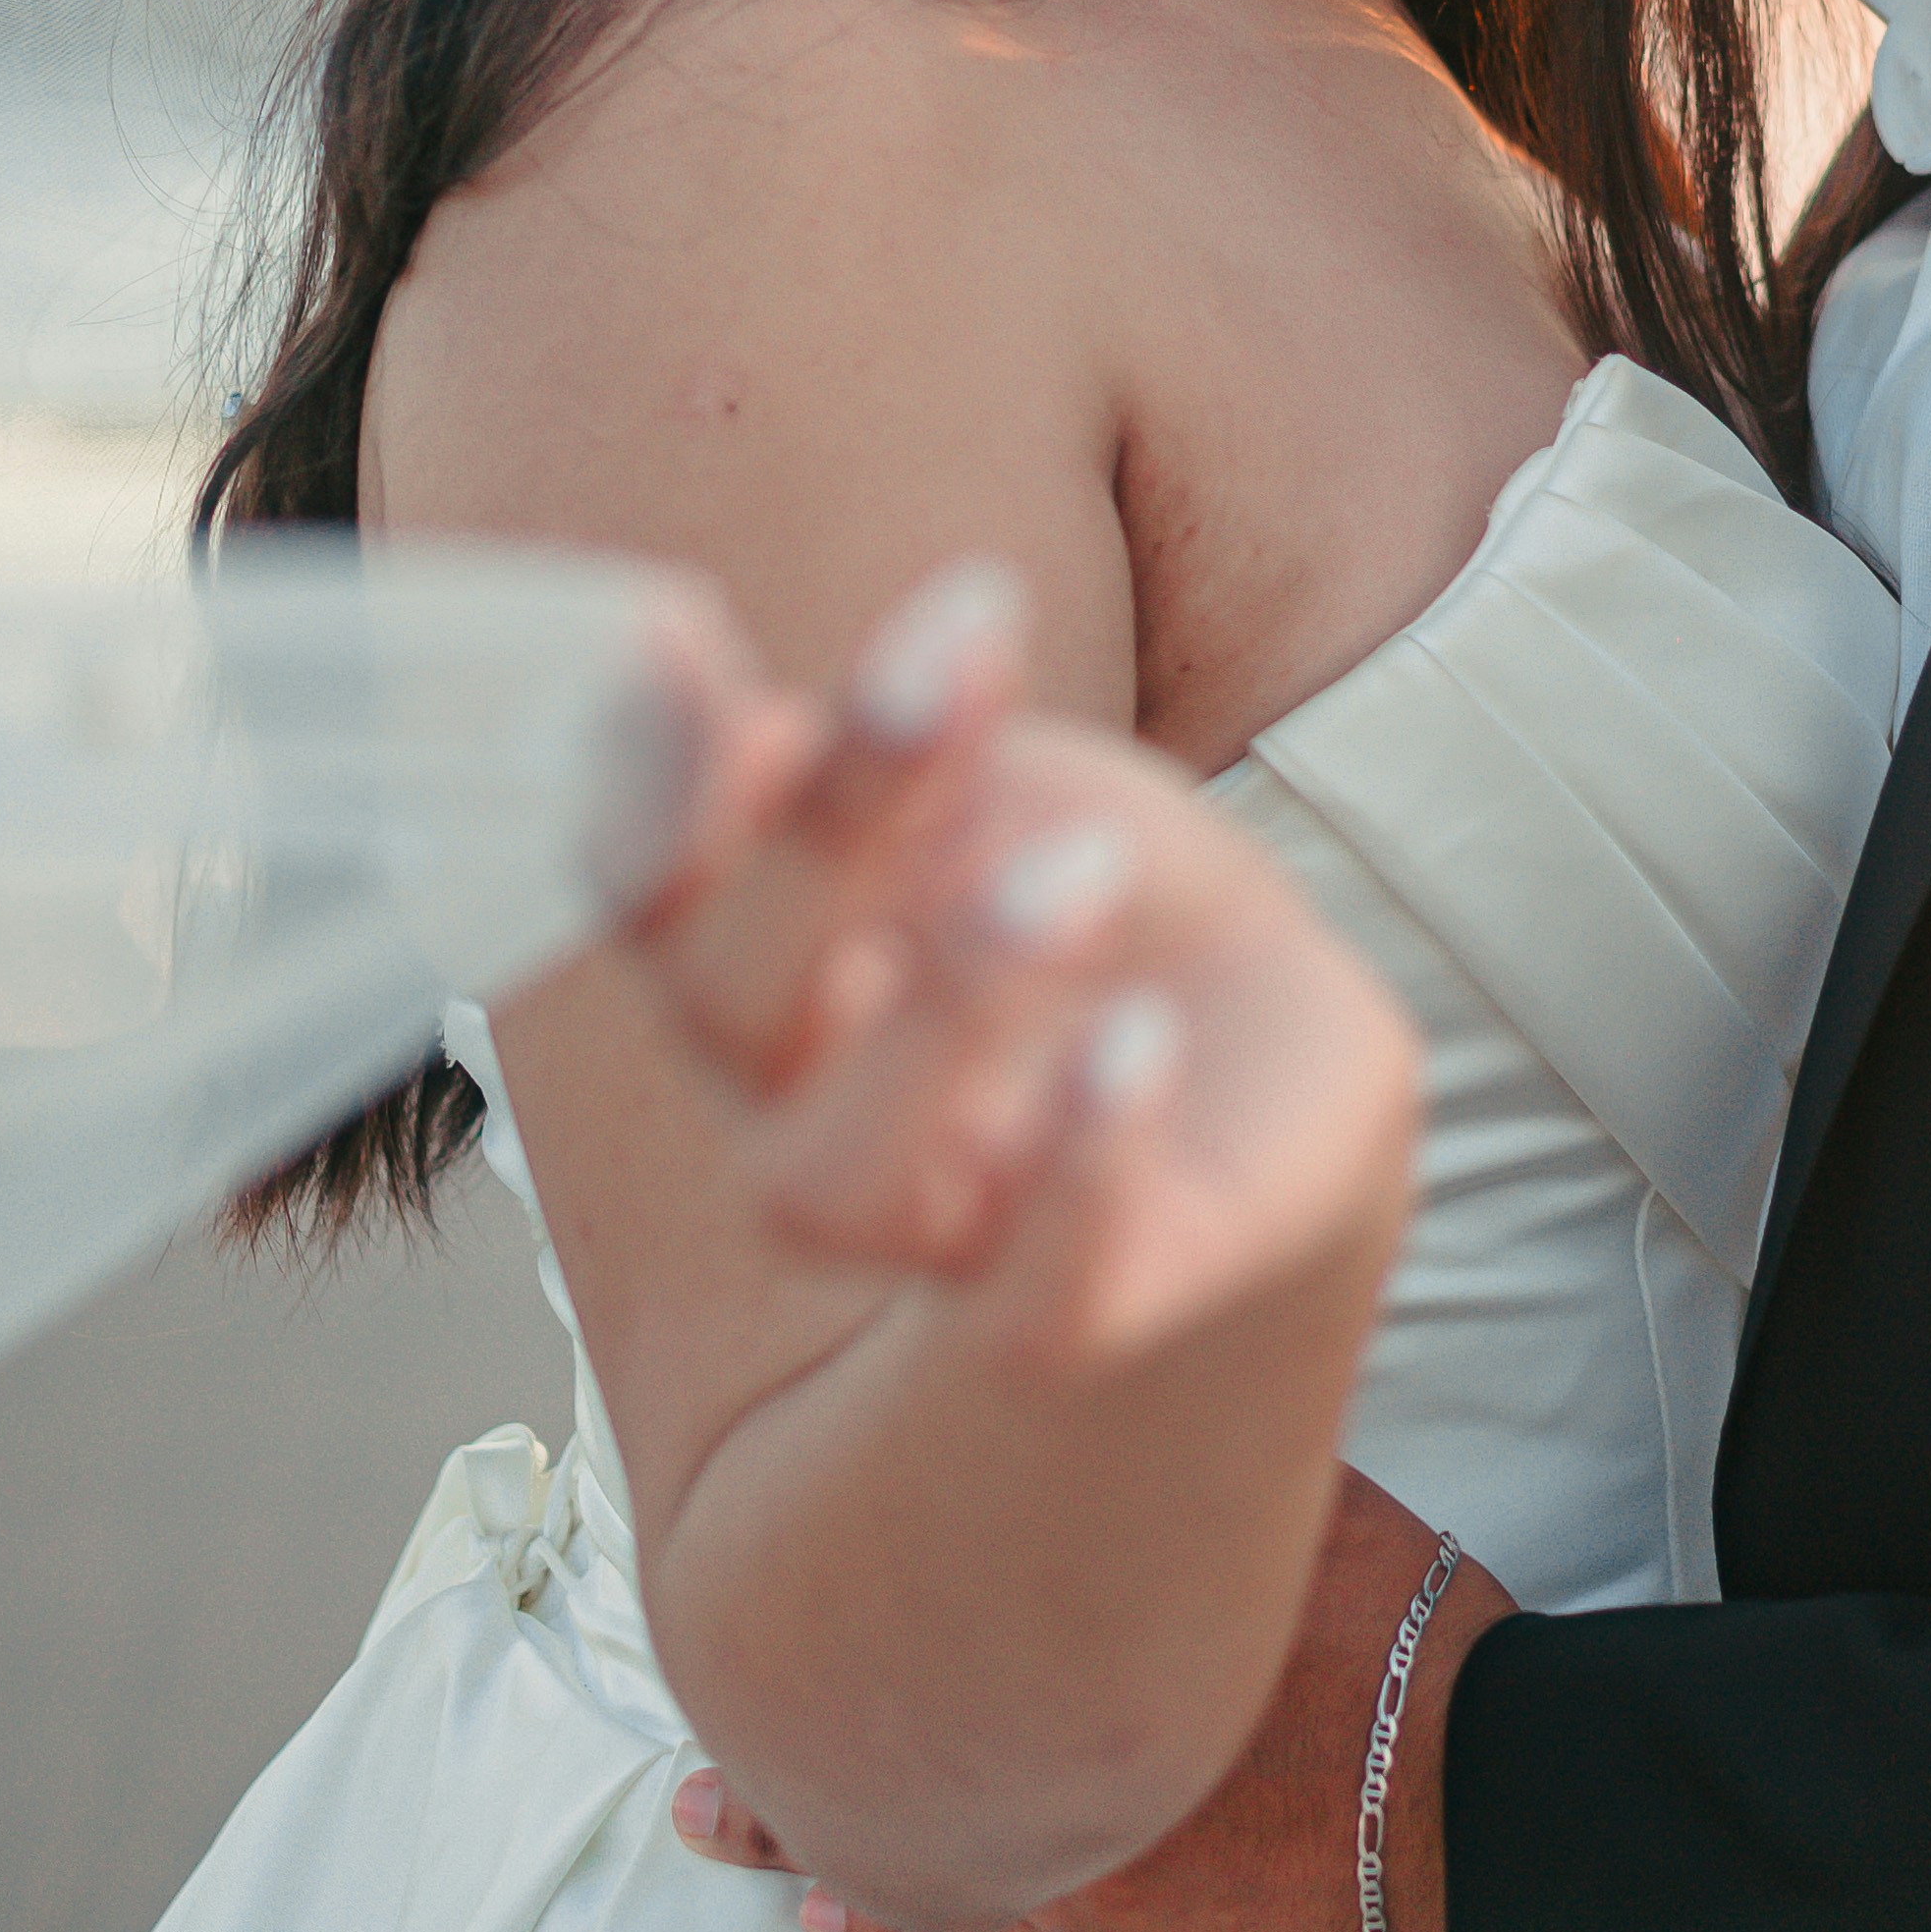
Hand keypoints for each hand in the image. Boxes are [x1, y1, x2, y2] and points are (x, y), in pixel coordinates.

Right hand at [625, 558, 1422, 1374]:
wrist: (1283, 1044)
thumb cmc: (1109, 897)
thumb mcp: (1021, 785)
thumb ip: (896, 762)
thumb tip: (756, 731)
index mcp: (771, 956)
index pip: (652, 885)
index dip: (647, 776)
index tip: (684, 629)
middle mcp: (807, 1105)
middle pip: (728, 1010)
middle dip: (822, 836)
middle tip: (948, 684)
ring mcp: (933, 1221)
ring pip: (827, 1184)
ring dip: (941, 1005)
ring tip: (1080, 868)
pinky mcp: (1079, 1303)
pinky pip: (1037, 1295)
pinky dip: (1078, 1161)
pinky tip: (1139, 1040)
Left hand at [667, 1466, 1515, 1931]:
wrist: (1478, 1794)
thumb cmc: (1392, 1637)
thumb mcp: (1287, 1492)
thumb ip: (1181, 1448)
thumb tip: (1116, 1341)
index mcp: (1077, 1642)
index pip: (908, 1610)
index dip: (814, 1598)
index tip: (727, 1582)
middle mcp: (1052, 1768)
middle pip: (877, 1748)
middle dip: (777, 1739)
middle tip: (687, 1751)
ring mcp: (1078, 1877)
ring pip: (902, 1862)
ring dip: (803, 1843)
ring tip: (711, 1826)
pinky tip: (837, 1929)